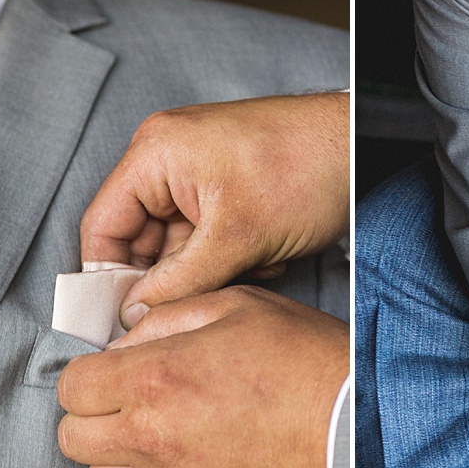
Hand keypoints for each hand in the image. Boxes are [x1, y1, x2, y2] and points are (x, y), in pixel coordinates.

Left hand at [56, 285, 347, 467]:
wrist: (363, 436)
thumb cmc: (311, 365)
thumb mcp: (240, 307)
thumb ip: (169, 318)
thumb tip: (128, 340)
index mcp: (154, 379)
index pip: (71, 386)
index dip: (89, 375)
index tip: (115, 372)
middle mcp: (152, 440)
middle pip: (73, 439)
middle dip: (94, 416)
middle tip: (130, 403)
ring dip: (114, 462)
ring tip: (151, 441)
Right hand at [78, 92, 348, 323]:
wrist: (366, 147)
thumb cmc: (308, 166)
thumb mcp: (237, 236)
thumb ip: (178, 280)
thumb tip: (136, 313)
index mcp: (155, 154)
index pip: (103, 225)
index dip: (107, 277)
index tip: (119, 320)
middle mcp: (168, 161)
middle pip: (141, 241)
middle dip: (176, 275)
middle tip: (205, 295)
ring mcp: (198, 177)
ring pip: (180, 248)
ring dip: (213, 268)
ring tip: (255, 259)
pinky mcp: (227, 192)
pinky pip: (209, 241)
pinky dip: (234, 257)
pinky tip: (270, 250)